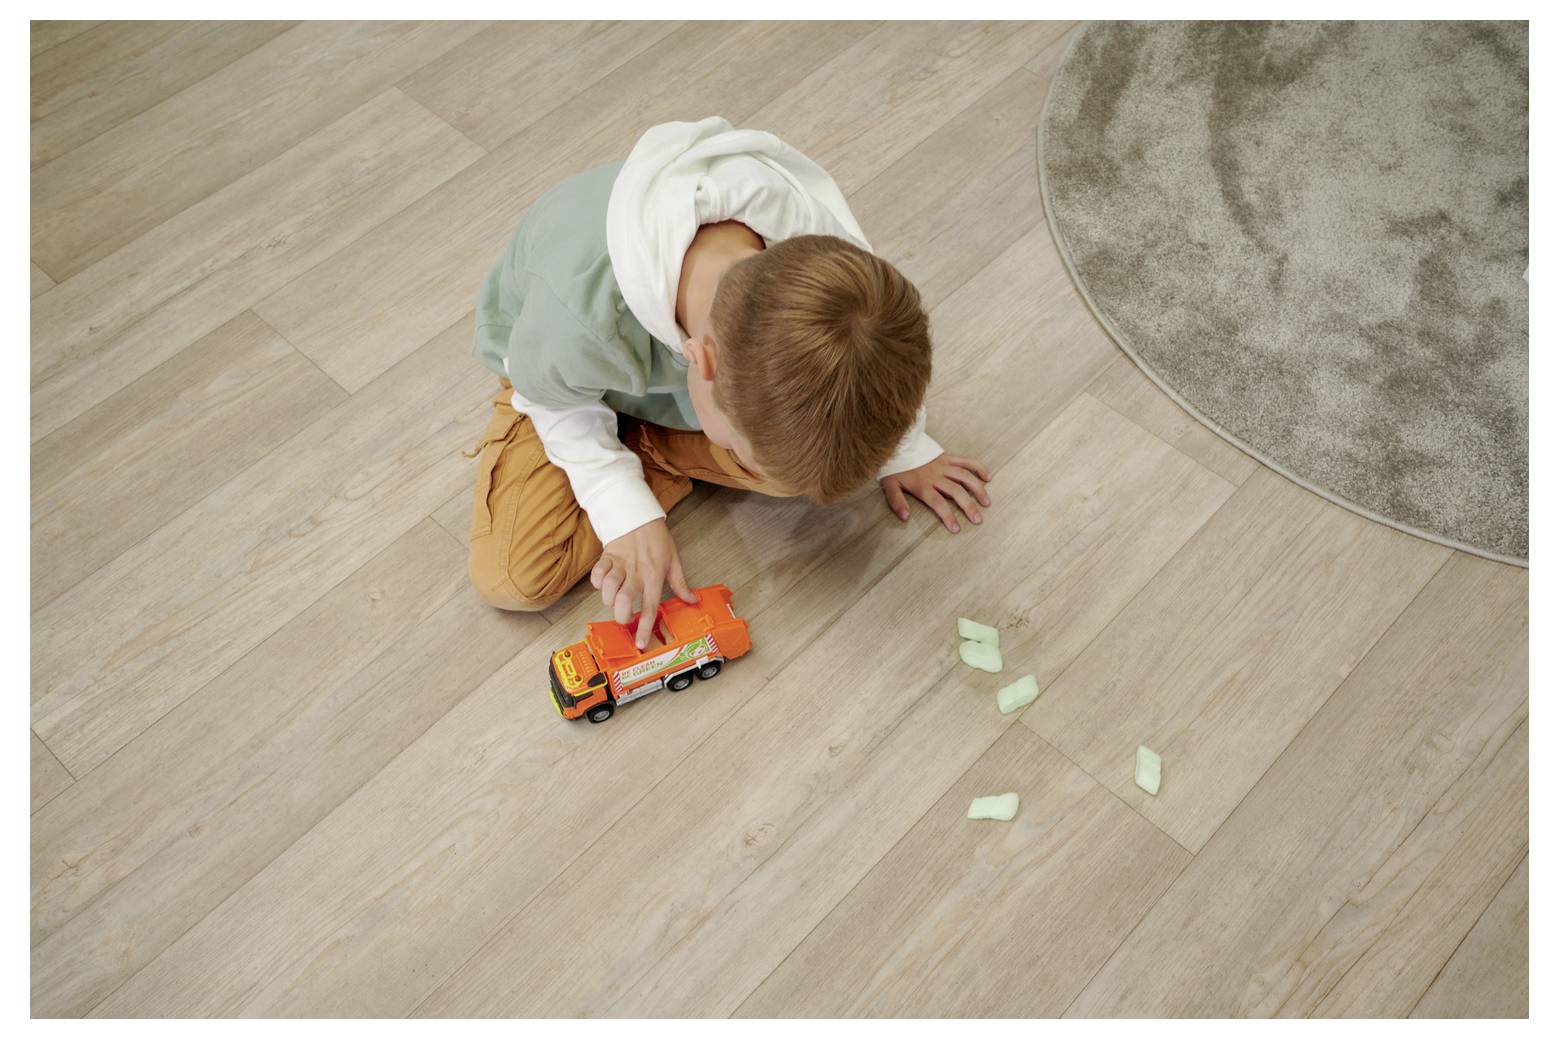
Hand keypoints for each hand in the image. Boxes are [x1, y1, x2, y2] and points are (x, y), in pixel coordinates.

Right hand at [591, 519, 697, 648]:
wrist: (638, 514)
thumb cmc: (657, 538)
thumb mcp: (674, 560)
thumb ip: (681, 583)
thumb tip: (692, 600)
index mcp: (654, 576)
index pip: (651, 607)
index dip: (645, 628)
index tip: (640, 644)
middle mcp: (636, 572)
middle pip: (624, 600)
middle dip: (621, 615)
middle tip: (625, 617)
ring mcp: (620, 564)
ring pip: (608, 587)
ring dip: (608, 599)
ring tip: (613, 599)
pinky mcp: (607, 557)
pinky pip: (597, 573)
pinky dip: (596, 581)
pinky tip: (602, 583)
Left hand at [880, 453, 991, 533]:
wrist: (898, 444)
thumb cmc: (895, 467)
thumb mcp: (889, 485)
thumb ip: (896, 502)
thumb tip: (905, 517)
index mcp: (922, 485)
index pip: (938, 503)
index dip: (948, 516)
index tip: (956, 529)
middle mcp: (936, 476)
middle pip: (956, 492)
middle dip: (968, 506)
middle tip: (978, 519)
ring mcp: (944, 465)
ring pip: (965, 477)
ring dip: (977, 489)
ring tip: (986, 503)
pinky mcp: (948, 457)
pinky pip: (966, 461)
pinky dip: (978, 468)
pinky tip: (987, 477)